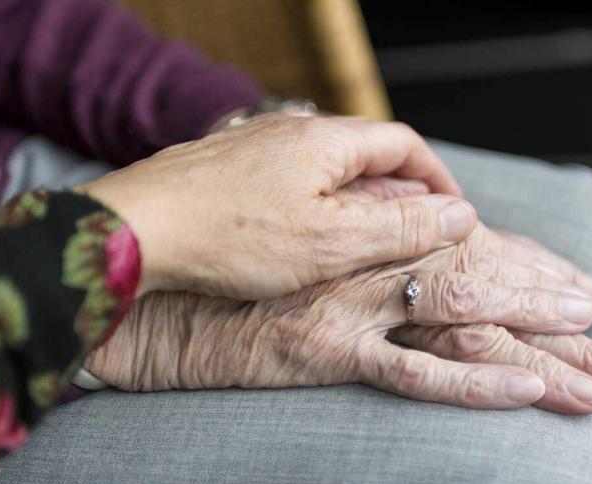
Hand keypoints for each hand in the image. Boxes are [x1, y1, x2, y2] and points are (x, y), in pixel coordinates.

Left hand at [76, 114, 470, 299]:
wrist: (132, 233)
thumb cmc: (229, 236)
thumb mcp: (331, 241)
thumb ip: (399, 226)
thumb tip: (459, 215)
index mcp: (325, 140)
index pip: (404, 144)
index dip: (436, 178)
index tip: (452, 213)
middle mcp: (291, 131)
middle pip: (366, 154)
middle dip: (399, 193)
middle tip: (411, 236)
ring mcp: (255, 146)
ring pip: (326, 169)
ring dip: (357, 201)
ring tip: (362, 244)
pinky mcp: (227, 169)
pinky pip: (289, 181)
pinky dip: (314, 206)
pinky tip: (303, 239)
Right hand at [85, 257, 591, 409]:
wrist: (165, 300)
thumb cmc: (240, 279)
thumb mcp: (311, 258)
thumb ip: (365, 253)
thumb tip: (418, 256)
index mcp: (374, 236)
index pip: (475, 245)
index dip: (535, 264)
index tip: (586, 287)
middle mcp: (372, 260)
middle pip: (485, 276)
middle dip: (555, 299)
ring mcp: (354, 304)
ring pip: (465, 316)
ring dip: (536, 337)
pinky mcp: (328, 349)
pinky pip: (414, 370)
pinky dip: (475, 381)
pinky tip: (528, 391)